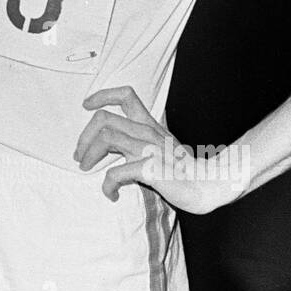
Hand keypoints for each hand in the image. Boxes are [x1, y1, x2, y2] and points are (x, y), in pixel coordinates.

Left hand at [74, 85, 245, 214]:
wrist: (211, 185)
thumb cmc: (186, 171)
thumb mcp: (163, 147)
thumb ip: (141, 142)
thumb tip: (113, 146)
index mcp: (151, 126)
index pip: (126, 95)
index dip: (102, 95)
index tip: (87, 105)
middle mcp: (148, 133)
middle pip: (103, 118)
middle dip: (84, 136)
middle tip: (79, 155)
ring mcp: (149, 149)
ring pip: (106, 138)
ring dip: (88, 154)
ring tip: (86, 168)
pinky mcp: (151, 169)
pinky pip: (116, 173)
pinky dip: (107, 185)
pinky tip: (111, 195)